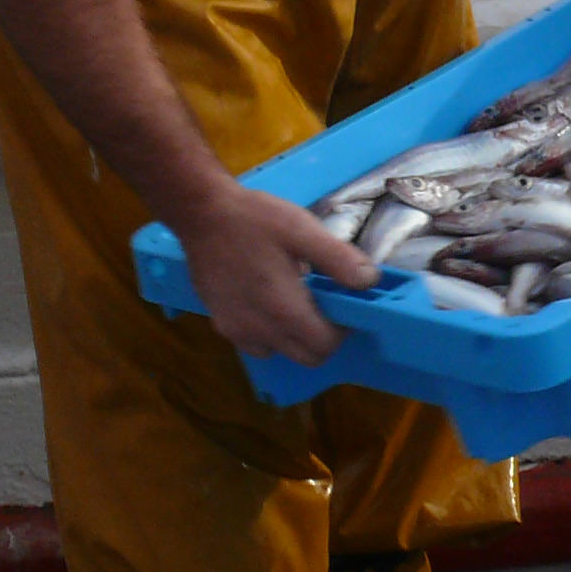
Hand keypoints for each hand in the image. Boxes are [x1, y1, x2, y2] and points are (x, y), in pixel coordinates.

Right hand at [178, 182, 380, 365]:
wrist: (201, 214)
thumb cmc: (254, 220)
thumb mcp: (303, 230)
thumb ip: (338, 259)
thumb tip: (369, 281)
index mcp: (283, 310)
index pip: (324, 346)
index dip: (342, 330)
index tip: (343, 304)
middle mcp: (258, 330)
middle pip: (306, 356)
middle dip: (323, 337)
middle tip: (325, 302)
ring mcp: (236, 330)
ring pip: (280, 352)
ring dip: (296, 336)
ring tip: (296, 299)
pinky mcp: (220, 323)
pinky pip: (255, 343)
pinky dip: (270, 332)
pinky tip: (269, 302)